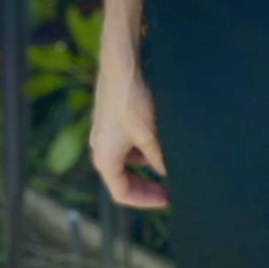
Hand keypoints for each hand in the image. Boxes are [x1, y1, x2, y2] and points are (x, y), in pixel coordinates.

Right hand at [90, 42, 168, 208]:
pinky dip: (141, 148)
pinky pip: (125, 144)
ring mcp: (103, 135)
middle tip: (168, 189)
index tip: (166, 199)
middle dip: (145, 185)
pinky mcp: (110, 121)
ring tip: (167, 164)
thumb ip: (158, 158)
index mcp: (104, 160)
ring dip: (145, 165)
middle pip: (122, 179)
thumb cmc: (131, 102)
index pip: (122, 193)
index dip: (145, 200)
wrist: (119, 66)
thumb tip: (166, 173)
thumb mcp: (149, 135)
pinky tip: (158, 142)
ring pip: (125, 160)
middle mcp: (100, 150)